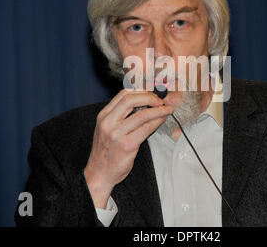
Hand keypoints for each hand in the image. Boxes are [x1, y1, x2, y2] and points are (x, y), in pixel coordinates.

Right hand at [84, 89, 173, 207]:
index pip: (123, 94)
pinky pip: (146, 129)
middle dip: (150, 97)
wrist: (99, 174)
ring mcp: (116, 134)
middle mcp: (108, 123)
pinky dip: (157, 121)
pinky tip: (162, 119)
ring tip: (167, 109)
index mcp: (103, 116)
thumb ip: (120, 116)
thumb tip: (143, 103)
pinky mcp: (126, 145)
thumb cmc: (106, 152)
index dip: (141, 91)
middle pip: (131, 100)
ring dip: (158, 110)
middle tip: (161, 101)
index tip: (152, 93)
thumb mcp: (107, 129)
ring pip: (142, 115)